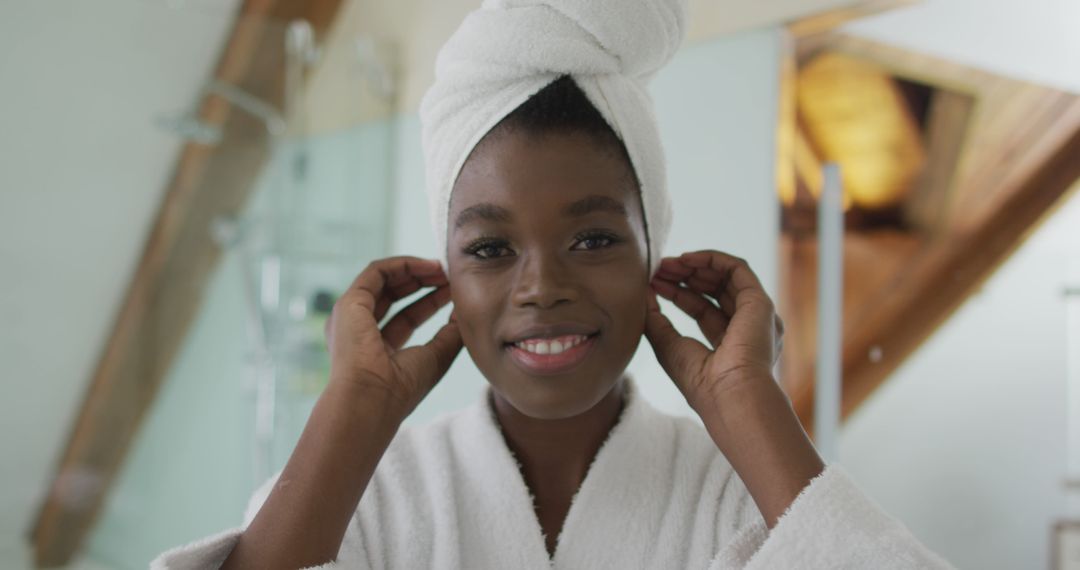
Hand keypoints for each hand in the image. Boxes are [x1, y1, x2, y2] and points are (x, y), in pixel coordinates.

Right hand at [325, 256, 462, 414]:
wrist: (372, 398)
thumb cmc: (402, 388)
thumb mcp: (437, 356)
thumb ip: (452, 333)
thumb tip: (463, 309)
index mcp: (374, 350)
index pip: (405, 317)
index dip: (430, 301)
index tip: (453, 291)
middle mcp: (358, 331)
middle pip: (393, 295)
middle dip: (423, 281)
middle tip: (449, 275)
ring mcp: (351, 316)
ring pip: (384, 280)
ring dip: (415, 269)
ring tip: (442, 268)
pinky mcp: (349, 302)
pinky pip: (376, 271)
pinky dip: (403, 264)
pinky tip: (427, 266)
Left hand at [644, 250, 784, 412]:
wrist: (729, 394)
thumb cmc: (699, 381)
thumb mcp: (668, 345)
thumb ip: (655, 319)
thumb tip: (644, 293)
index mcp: (731, 344)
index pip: (702, 309)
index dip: (677, 293)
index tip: (654, 283)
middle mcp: (748, 328)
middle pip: (714, 291)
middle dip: (684, 276)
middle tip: (659, 268)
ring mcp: (756, 315)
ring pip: (726, 277)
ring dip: (695, 265)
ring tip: (668, 263)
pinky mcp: (760, 302)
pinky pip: (738, 269)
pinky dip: (712, 259)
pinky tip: (687, 259)